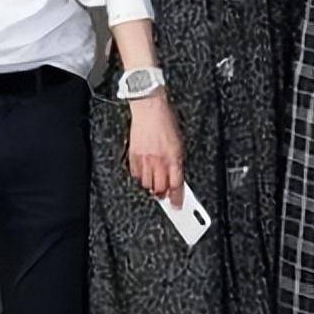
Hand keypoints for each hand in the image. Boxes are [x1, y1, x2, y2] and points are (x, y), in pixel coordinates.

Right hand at [127, 90, 184, 204]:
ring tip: (155, 182)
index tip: (178, 205)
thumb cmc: (167, 121)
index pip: (176, 185)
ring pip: (147, 184)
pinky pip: (135, 174)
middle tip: (164, 193)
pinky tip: (144, 172)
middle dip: (163, 193)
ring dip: (151, 186)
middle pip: (160, 188)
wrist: (149, 108)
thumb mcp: (180, 142)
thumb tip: (177, 176)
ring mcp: (145, 159)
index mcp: (174, 157)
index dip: (177, 198)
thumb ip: (178, 161)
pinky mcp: (133, 155)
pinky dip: (140, 176)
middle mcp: (159, 160)